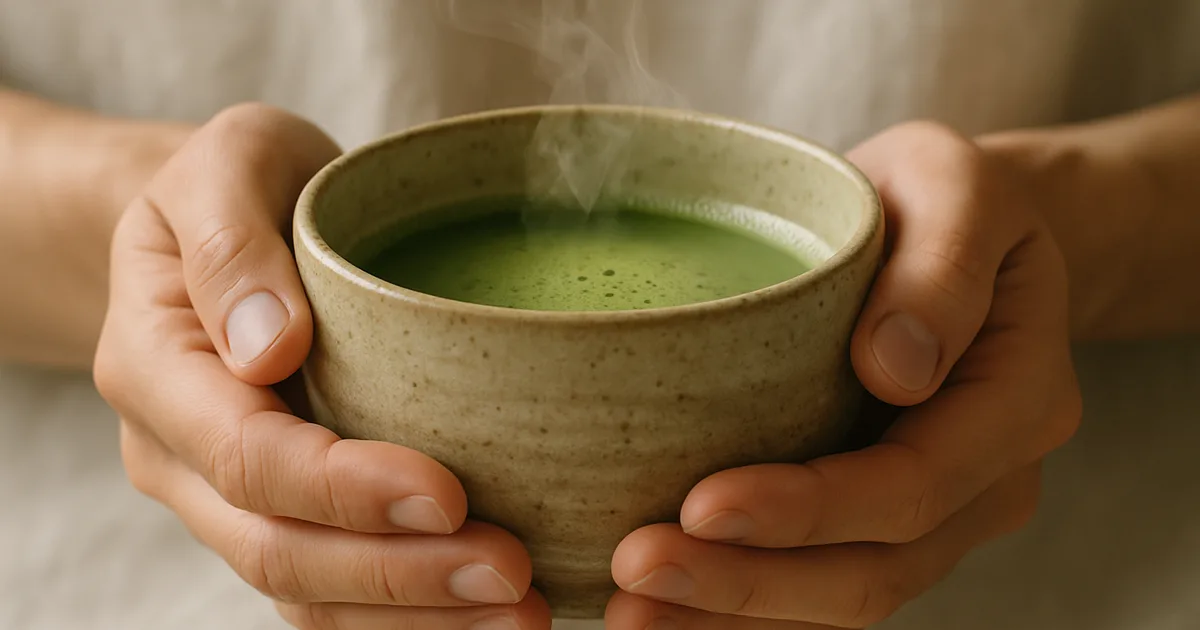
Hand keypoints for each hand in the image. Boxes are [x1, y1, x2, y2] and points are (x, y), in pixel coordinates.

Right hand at [94, 104, 551, 629]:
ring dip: (413, 615)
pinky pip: (333, 590)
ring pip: (306, 593)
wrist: (224, 226)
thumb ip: (231, 245)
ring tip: (520, 613)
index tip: (448, 494)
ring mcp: (226, 495)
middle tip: (510, 573)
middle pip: (278, 550)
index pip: (246, 457)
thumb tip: (270, 347)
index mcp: (156, 368)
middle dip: (397, 574)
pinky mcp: (282, 510)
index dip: (343, 490)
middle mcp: (181, 453)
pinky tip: (485, 612)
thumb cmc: (236, 184)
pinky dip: (407, 613)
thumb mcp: (226, 163)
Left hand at [606, 121, 1082, 627]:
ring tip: (630, 610)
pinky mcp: (881, 520)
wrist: (954, 232)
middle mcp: (986, 479)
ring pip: (840, 597)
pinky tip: (664, 607)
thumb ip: (943, 265)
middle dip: (751, 583)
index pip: (914, 484)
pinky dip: (741, 608)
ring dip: (734, 615)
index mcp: (1017, 400)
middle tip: (637, 570)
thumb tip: (895, 370)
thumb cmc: (943, 198)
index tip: (702, 505)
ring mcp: (937, 512)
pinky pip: (816, 586)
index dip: (810, 511)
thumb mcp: (957, 184)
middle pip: (873, 569)